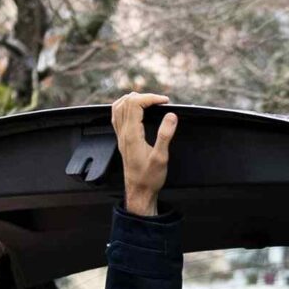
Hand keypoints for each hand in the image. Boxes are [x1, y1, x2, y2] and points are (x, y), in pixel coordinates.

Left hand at [112, 91, 175, 217]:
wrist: (138, 191)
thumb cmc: (149, 178)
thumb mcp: (161, 158)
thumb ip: (165, 135)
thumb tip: (171, 115)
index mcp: (132, 134)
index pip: (135, 104)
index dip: (151, 98)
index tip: (165, 101)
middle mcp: (123, 132)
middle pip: (127, 101)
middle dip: (144, 96)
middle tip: (160, 101)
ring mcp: (120, 135)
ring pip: (119, 106)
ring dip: (133, 99)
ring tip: (148, 101)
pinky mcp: (121, 139)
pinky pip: (117, 115)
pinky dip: (125, 106)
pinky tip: (134, 109)